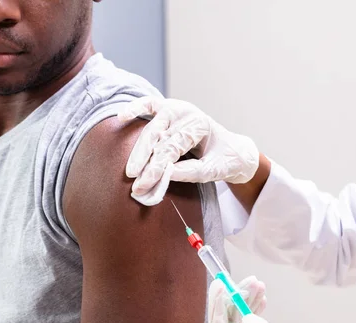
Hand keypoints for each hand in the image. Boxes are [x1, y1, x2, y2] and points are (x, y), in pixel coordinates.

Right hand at [118, 97, 259, 205]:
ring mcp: (176, 110)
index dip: (156, 168)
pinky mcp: (168, 110)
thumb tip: (166, 175)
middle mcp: (187, 114)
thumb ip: (191, 172)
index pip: (173, 148)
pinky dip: (136, 108)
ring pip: (152, 127)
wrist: (234, 151)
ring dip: (139, 149)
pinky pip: (149, 104)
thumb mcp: (215, 170)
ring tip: (130, 170)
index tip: (145, 185)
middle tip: (134, 182)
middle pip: (159, 136)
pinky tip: (121, 116)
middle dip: (144, 160)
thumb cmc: (225, 160)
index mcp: (200, 125)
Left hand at [209, 278, 355, 322]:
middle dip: (236, 299)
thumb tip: (250, 320)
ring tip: (258, 285)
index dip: (217, 308)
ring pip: (240, 321)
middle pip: (228, 322)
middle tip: (248, 280)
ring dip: (247, 301)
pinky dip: (255, 310)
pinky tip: (262, 299)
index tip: (221, 286)